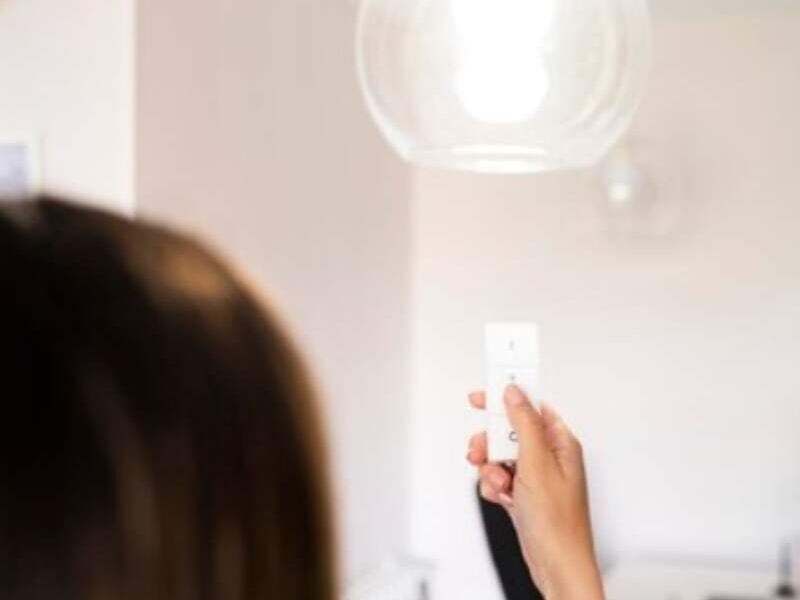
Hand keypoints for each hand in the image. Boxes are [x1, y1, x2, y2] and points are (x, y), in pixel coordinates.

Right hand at [467, 386, 603, 599]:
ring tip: (499, 483)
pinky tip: (502, 498)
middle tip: (481, 450)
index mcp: (560, 443)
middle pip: (509, 432)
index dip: (507, 397)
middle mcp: (549, 457)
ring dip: (491, 469)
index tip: (482, 394)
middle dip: (491, 443)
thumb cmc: (559, 522)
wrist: (556, 565)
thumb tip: (514, 392)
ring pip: (499, 456)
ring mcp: (534, 476)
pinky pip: (498, 478)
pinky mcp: (522, 494)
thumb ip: (524, 424)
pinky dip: (494, 487)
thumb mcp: (537, 464)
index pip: (531, 406)